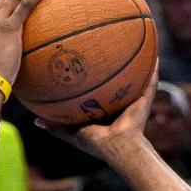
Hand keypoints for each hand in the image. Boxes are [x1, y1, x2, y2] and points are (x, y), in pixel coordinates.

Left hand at [34, 54, 163, 160]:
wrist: (118, 147)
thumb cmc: (96, 142)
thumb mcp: (71, 132)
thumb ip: (56, 126)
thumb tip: (35, 121)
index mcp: (105, 110)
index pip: (100, 90)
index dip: (95, 76)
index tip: (86, 59)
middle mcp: (121, 103)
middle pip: (118, 80)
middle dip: (116, 64)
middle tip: (109, 45)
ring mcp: (135, 101)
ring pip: (137, 78)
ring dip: (138, 63)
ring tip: (138, 42)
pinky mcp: (145, 100)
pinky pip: (151, 81)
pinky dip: (155, 68)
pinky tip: (155, 53)